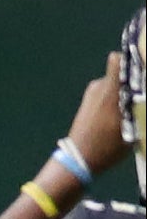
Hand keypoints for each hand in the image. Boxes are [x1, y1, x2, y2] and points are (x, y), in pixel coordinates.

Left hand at [68, 51, 130, 176]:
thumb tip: (141, 97)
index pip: (116, 60)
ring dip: (125, 89)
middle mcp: (98, 88)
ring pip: (114, 83)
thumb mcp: (133, 129)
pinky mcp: (88, 102)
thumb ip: (141, 109)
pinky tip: (123, 111)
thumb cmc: (107, 146)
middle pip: (120, 71)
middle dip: (133, 77)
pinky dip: (116, 97)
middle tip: (141, 90)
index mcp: (109, 92)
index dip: (131, 58)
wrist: (78, 160)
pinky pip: (106, 92)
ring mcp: (91, 94)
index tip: (143, 65)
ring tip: (135, 103)